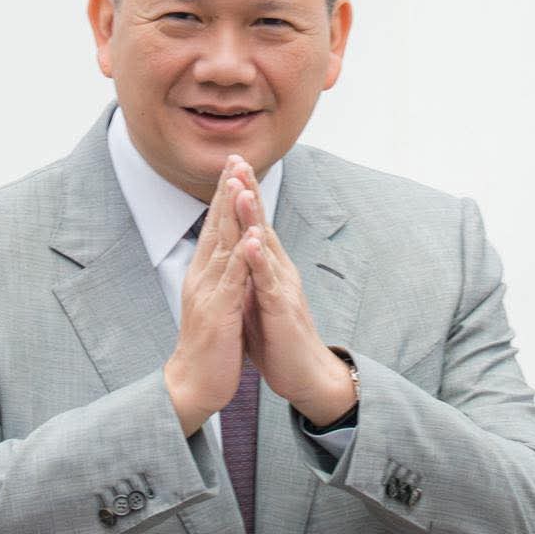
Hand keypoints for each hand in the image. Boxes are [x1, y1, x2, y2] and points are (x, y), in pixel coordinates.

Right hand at [163, 156, 251, 435]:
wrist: (192, 385)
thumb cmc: (208, 346)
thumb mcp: (214, 303)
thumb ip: (221, 277)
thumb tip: (228, 255)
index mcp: (203, 274)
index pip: (214, 226)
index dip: (224, 194)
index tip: (233, 165)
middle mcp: (202, 277)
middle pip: (216, 226)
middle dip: (226, 190)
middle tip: (235, 158)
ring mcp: (209, 293)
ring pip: (223, 245)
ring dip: (233, 213)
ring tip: (241, 182)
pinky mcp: (219, 313)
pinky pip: (233, 280)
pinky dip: (242, 256)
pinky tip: (250, 235)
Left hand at [228, 158, 358, 425]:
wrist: (305, 374)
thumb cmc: (279, 338)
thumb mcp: (256, 298)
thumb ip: (248, 274)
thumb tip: (236, 253)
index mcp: (268, 267)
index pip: (252, 224)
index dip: (241, 196)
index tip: (229, 166)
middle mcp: (278, 269)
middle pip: (261, 223)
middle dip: (249, 191)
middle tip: (237, 159)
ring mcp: (281, 286)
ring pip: (265, 244)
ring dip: (253, 216)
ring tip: (241, 187)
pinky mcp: (282, 308)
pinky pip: (269, 281)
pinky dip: (259, 260)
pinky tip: (252, 242)